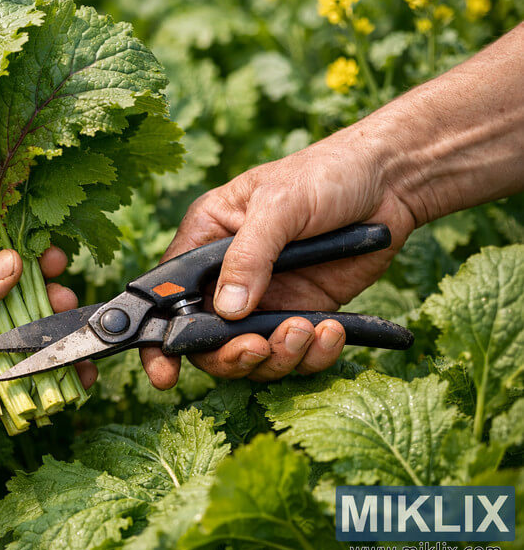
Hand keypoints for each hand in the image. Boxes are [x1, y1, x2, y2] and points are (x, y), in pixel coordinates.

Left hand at [0, 247, 94, 487]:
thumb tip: (12, 263)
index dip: (17, 261)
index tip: (48, 254)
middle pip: (12, 306)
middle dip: (44, 298)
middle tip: (64, 295)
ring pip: (24, 344)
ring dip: (55, 336)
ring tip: (78, 330)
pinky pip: (26, 387)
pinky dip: (55, 379)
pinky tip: (80, 371)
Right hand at [142, 132, 416, 386]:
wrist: (390, 183)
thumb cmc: (325, 175)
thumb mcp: (279, 204)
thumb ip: (250, 255)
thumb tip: (228, 309)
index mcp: (205, 241)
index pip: (168, 297)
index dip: (160, 339)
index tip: (165, 374)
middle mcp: (228, 277)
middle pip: (208, 340)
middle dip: (231, 356)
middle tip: (258, 348)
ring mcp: (266, 300)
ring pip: (253, 356)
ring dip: (278, 355)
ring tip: (307, 329)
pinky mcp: (303, 314)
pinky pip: (297, 354)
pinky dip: (314, 355)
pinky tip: (332, 331)